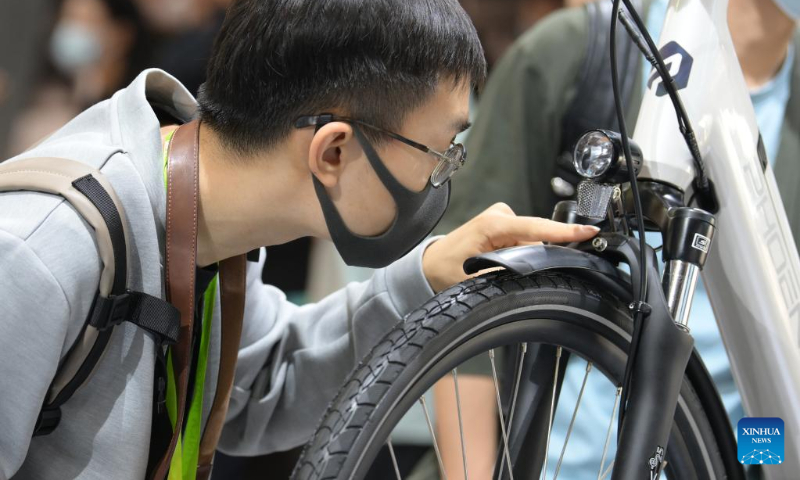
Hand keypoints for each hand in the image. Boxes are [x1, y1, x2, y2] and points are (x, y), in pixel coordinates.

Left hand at [422, 203, 599, 291]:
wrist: (430, 264)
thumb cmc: (446, 269)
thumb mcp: (472, 280)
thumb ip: (503, 275)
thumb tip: (528, 273)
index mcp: (492, 225)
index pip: (536, 228)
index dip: (563, 232)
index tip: (588, 231)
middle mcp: (500, 216)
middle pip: (537, 238)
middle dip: (537, 257)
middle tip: (509, 274)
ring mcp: (502, 218)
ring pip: (531, 241)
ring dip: (525, 257)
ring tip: (498, 269)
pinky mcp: (504, 224)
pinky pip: (525, 240)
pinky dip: (521, 253)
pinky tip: (503, 263)